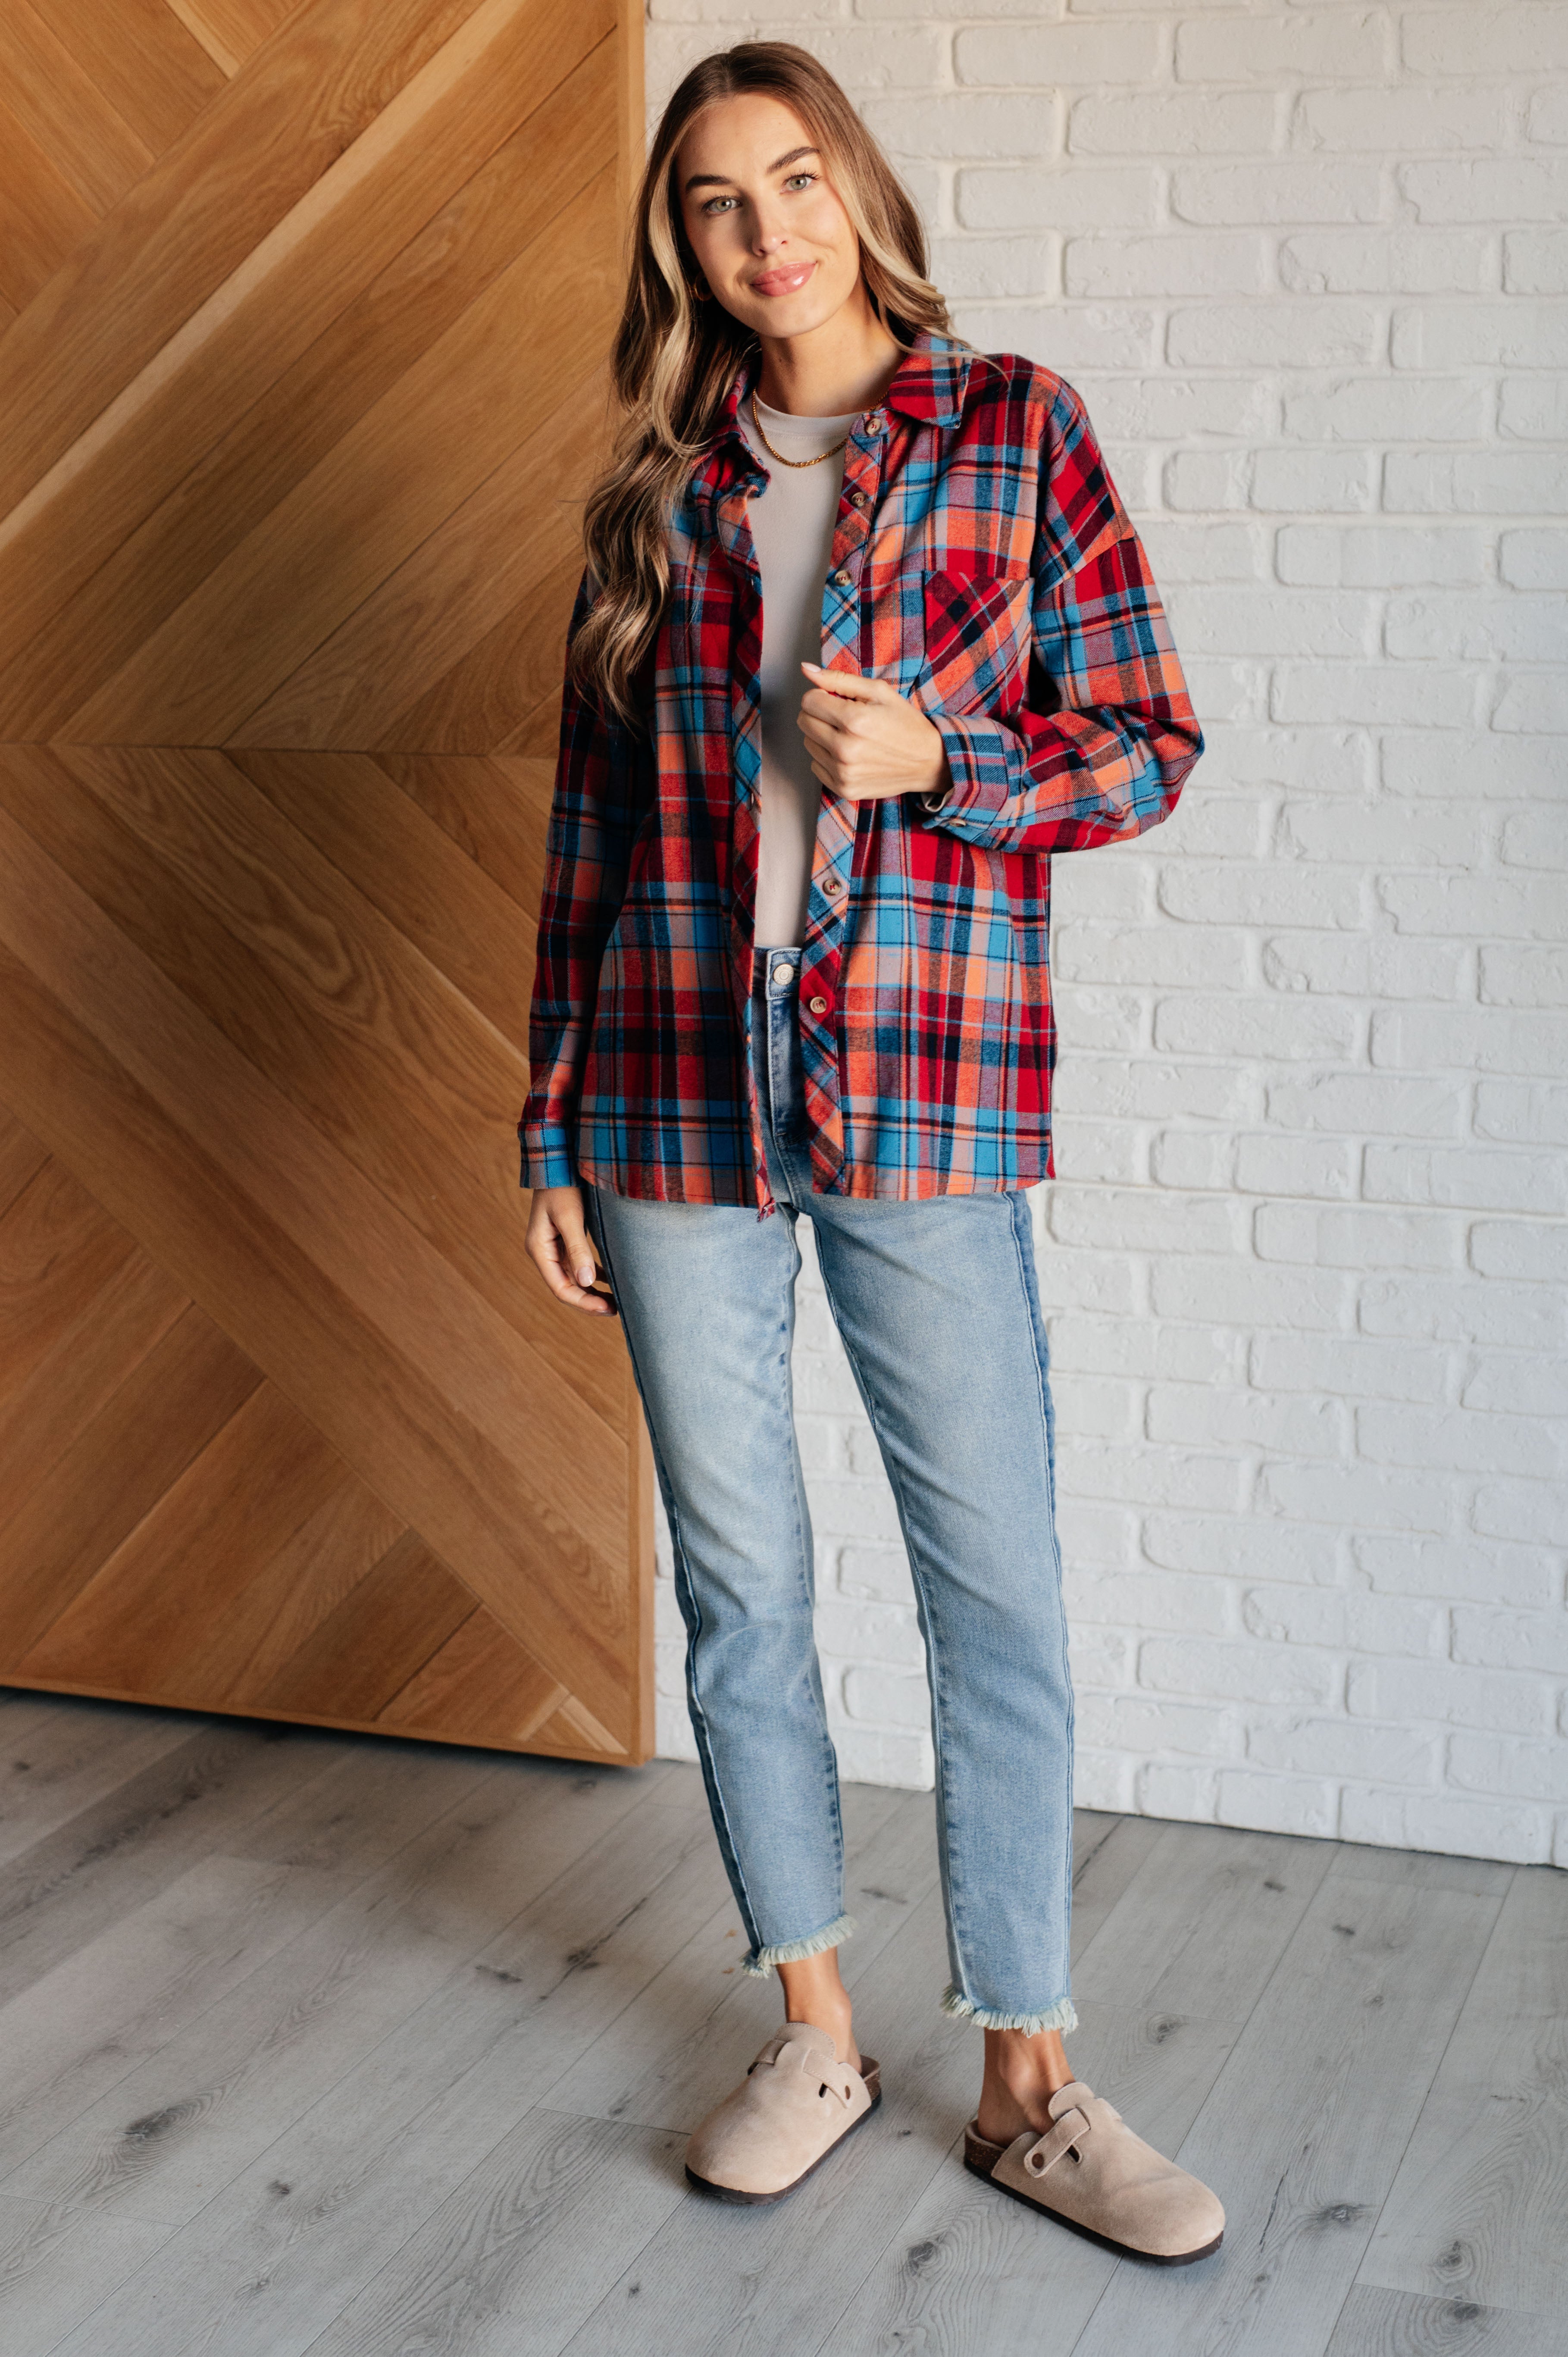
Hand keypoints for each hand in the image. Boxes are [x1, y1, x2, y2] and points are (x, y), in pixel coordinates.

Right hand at [525, 1183, 616, 1315]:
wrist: (558, 1163)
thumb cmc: (562, 1187)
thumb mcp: (571, 1217)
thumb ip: (578, 1249)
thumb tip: (587, 1282)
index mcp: (540, 1250)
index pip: (560, 1288)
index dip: (583, 1302)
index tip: (607, 1309)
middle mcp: (544, 1252)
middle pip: (567, 1287)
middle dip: (590, 1300)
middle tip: (616, 1309)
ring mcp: (554, 1247)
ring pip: (574, 1278)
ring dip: (592, 1290)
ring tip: (616, 1300)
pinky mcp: (565, 1240)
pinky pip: (579, 1265)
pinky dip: (593, 1274)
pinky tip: (610, 1280)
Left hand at [797, 660, 951, 804]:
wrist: (929, 761)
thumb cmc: (904, 722)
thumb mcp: (878, 691)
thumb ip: (839, 679)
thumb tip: (806, 669)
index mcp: (854, 720)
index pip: (809, 701)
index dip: (820, 696)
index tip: (835, 699)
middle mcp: (845, 749)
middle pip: (804, 722)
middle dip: (819, 714)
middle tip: (843, 717)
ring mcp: (843, 772)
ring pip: (808, 744)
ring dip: (822, 737)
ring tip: (849, 736)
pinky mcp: (844, 789)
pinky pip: (816, 767)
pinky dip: (827, 758)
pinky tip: (849, 755)